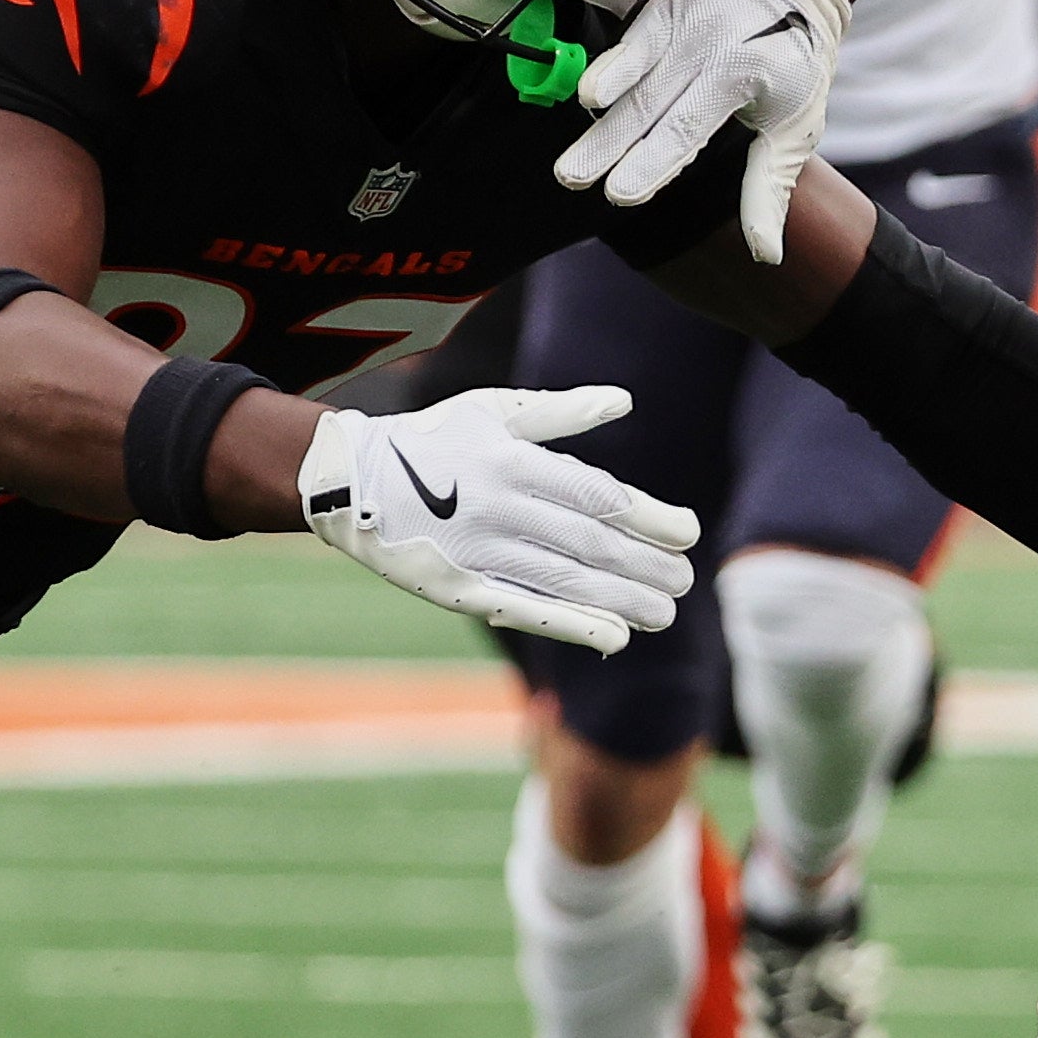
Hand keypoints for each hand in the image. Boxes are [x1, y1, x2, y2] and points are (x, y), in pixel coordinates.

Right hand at [296, 385, 701, 652]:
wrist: (349, 478)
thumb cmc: (434, 439)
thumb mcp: (492, 410)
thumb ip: (561, 410)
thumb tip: (623, 400)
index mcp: (512, 462)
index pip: (595, 494)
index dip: (647, 517)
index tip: (689, 533)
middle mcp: (498, 508)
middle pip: (588, 543)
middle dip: (644, 566)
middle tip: (686, 583)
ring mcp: (477, 552)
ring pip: (564, 580)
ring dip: (621, 600)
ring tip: (665, 615)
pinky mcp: (457, 588)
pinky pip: (523, 610)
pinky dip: (571, 624)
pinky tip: (614, 637)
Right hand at [556, 0, 850, 260]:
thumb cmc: (795, 64)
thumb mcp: (795, 128)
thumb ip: (768, 189)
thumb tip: (767, 255)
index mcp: (741, 78)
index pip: (687, 130)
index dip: (654, 163)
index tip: (621, 193)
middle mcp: (709, 43)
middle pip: (652, 101)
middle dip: (610, 141)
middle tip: (572, 175)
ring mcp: (684, 9)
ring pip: (636, 48)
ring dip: (608, 71)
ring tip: (585, 98)